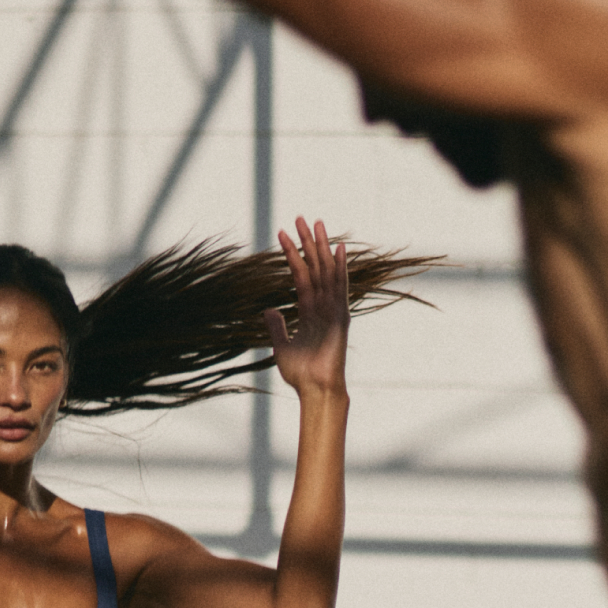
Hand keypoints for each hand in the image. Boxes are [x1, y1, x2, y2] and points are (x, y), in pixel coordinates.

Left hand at [267, 216, 349, 396]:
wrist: (315, 389)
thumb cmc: (301, 373)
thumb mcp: (281, 346)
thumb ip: (276, 327)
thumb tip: (268, 310)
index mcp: (309, 312)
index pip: (301, 276)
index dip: (293, 255)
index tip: (283, 233)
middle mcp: (322, 306)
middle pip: (315, 267)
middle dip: (308, 242)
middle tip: (301, 217)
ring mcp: (332, 309)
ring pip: (326, 271)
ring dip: (320, 247)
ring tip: (314, 223)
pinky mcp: (340, 316)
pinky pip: (339, 287)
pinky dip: (339, 267)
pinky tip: (338, 248)